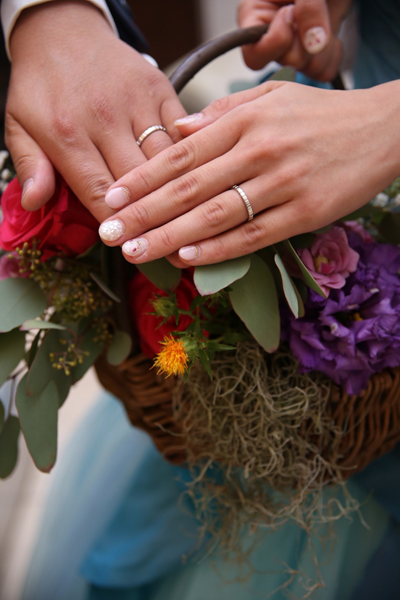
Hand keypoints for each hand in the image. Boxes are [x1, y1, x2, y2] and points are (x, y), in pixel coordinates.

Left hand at [6, 0, 185, 220]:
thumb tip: (36, 203)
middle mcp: (104, 118)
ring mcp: (136, 102)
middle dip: (152, 216)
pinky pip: (181, 133)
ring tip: (183, 217)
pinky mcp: (159, 89)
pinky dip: (188, 157)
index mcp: (67, 133)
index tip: (131, 245)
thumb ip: (30, 166)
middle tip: (162, 239)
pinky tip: (192, 177)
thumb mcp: (18, 124)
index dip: (119, 225)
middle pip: (140, 182)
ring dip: (175, 192)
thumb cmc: (42, 85)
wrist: (62, 30)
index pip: (101, 194)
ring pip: (167, 161)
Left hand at [98, 80, 399, 265]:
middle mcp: (259, 151)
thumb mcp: (270, 97)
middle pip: (189, 189)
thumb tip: (177, 130)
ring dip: (170, 237)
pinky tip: (188, 259)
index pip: (181, 153)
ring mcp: (283, 184)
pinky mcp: (305, 213)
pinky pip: (253, 236)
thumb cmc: (321, 114)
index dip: (143, 178)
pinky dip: (219, 249)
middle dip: (144, 214)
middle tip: (111, 235)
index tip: (114, 198)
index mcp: (245, 121)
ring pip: (216, 216)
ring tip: (137, 253)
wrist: (383, 128)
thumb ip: (222, 114)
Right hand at [238, 0, 351, 80]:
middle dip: (305, 40)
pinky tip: (332, 35)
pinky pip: (322, 72)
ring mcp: (292, 47)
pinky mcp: (312, 54)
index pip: (254, 55)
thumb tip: (315, 43)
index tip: (290, 11)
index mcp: (254, 16)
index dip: (277, 40)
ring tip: (325, 19)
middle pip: (285, 63)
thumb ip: (308, 7)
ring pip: (306, 69)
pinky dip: (333, 55)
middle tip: (313, 12)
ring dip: (321, 47)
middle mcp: (270, 36)